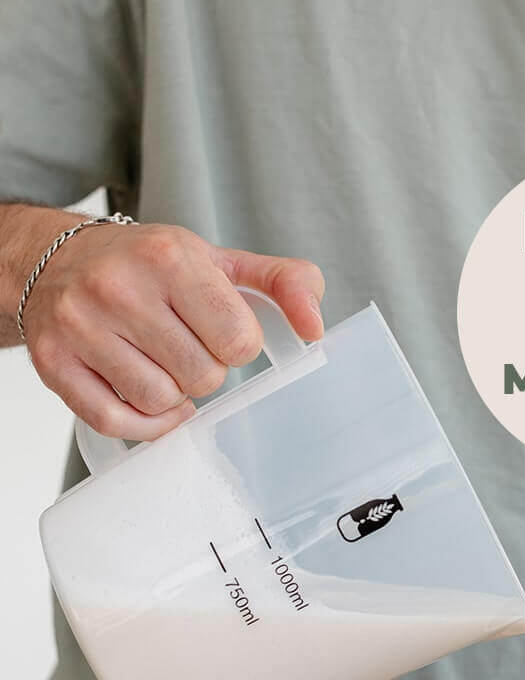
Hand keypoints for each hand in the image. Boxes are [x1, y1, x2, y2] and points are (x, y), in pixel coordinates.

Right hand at [23, 221, 324, 439]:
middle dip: (204, 370)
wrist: (55, 259)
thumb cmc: (148, 266)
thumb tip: (315, 328)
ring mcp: (80, 327)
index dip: (237, 345)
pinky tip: (143, 396)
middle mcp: (119, 288)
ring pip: (160, 401)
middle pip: (202, 377)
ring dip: (172, 394)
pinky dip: (141, 422)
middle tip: (184, 346)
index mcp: (169, 257)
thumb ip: (283, 283)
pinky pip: (116, 422)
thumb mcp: (219, 260)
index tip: (219, 331)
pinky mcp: (54, 363)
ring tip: (158, 362)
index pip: (238, 340)